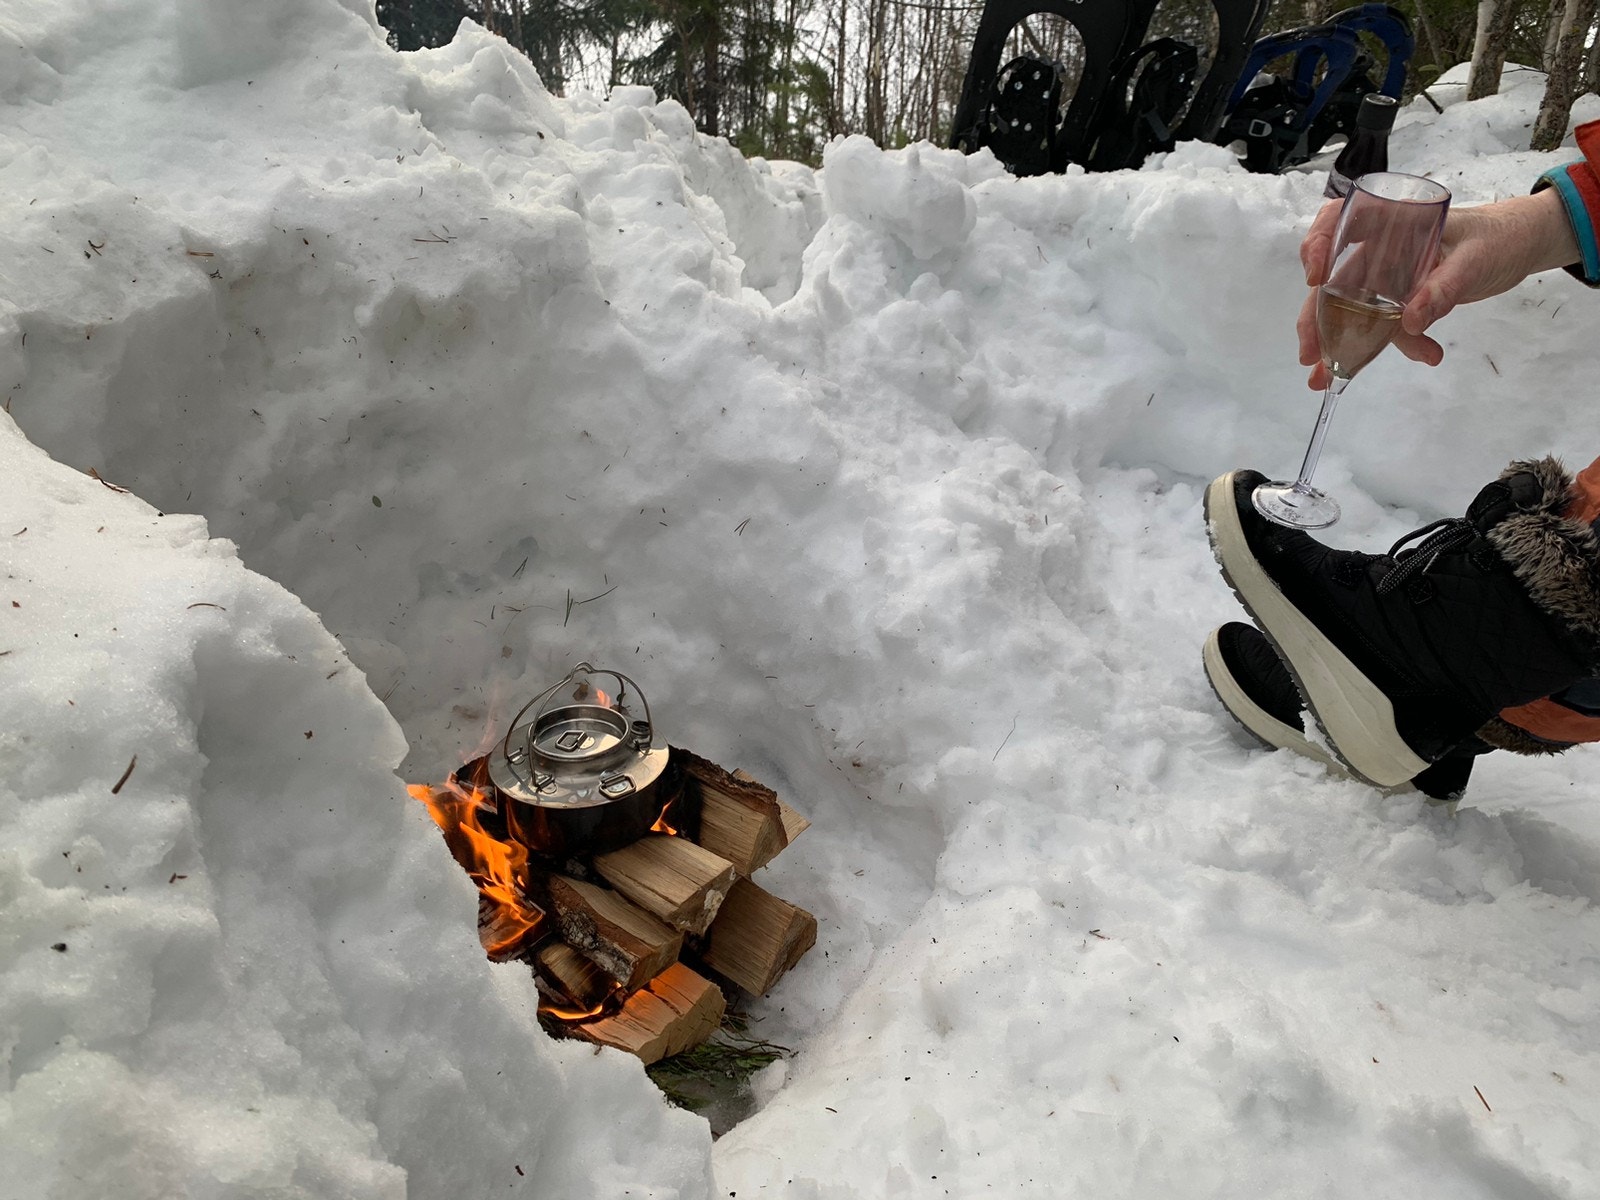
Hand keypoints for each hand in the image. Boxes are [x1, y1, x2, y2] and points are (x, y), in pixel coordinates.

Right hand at [1296, 187, 1579, 388]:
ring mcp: (1390, 275)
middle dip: (1316, 318)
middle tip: (1310, 355)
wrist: (1525, 245)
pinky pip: (1388, 323)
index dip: (1316, 246)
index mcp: (1392, 220)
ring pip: (1351, 308)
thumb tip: (1409, 322)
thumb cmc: (1501, 236)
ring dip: (1340, 344)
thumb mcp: (1475, 259)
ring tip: (1326, 378)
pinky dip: (1398, 345)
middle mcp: (1382, 247)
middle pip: (1333, 278)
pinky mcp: (1404, 298)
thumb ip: (1443, 287)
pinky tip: (1427, 356)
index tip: (1314, 279)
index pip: (1336, 221)